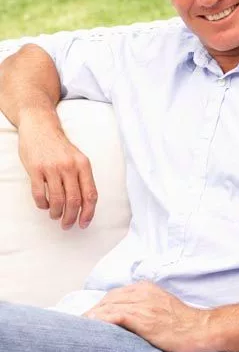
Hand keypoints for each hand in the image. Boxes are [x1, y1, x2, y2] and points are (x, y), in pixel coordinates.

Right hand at [18, 113, 97, 229]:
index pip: (90, 194)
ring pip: (57, 200)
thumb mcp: (77, 158)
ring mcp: (52, 168)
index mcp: (83, 165)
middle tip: (67, 225)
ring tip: (55, 215)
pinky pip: (40, 194)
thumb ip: (82, 177)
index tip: (84, 223)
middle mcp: (69, 166)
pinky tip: (44, 205)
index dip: (88, 213)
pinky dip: (42, 204)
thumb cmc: (60, 147)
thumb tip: (86, 204)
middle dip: (71, 217)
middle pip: (74, 200)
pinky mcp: (36, 169)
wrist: (40, 126)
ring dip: (56, 213)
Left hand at [83, 282, 210, 351]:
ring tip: (78, 330)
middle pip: (108, 299)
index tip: (89, 319)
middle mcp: (142, 292)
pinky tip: (90, 328)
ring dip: (91, 317)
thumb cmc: (183, 323)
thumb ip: (144, 308)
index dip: (100, 307)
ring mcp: (142, 304)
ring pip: (108, 306)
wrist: (201, 329)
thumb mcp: (162, 308)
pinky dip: (100, 321)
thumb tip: (126, 321)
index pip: (115, 295)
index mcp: (146, 288)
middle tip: (79, 327)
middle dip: (92, 312)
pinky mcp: (142, 317)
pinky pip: (114, 316)